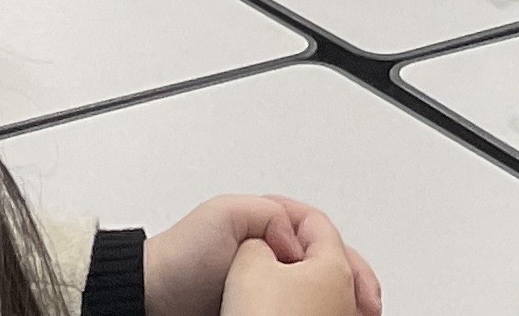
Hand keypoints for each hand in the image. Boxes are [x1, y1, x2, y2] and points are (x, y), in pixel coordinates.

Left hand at [145, 197, 379, 315]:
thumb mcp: (221, 214)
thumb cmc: (179, 257)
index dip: (343, 255)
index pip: (320, 233)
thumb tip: (296, 238)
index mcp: (267, 224)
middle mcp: (272, 252)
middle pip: (328, 264)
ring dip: (341, 300)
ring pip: (318, 289)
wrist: (153, 299)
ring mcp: (269, 283)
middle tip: (365, 305)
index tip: (355, 281)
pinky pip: (300, 309)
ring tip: (356, 314)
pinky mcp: (262, 309)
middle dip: (352, 281)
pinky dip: (320, 312)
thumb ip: (265, 213)